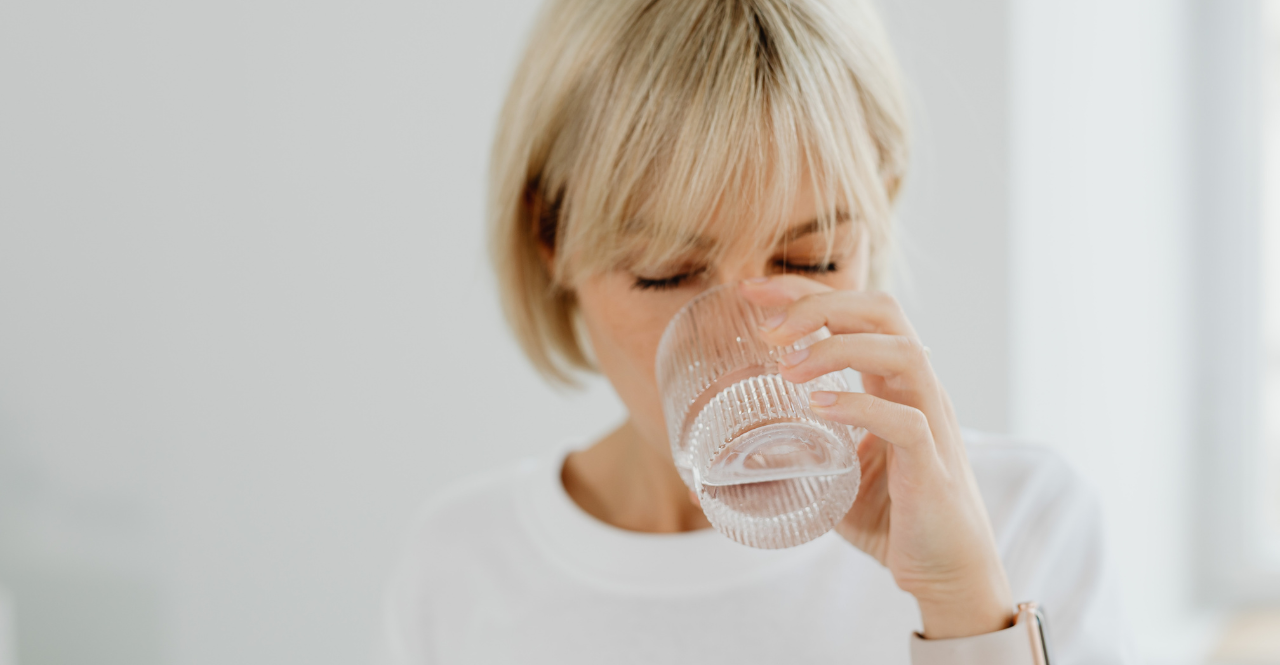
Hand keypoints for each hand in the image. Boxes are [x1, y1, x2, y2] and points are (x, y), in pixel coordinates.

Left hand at [741, 276, 1013, 639]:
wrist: (949, 574)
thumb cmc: (894, 521)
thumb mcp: (831, 481)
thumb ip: (786, 466)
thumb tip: (706, 480)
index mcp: (895, 384)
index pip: (856, 313)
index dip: (805, 292)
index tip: (751, 290)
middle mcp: (917, 392)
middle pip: (883, 312)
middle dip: (821, 304)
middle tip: (767, 326)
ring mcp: (932, 424)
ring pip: (902, 353)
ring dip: (837, 349)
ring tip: (786, 366)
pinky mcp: (933, 467)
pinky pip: (907, 421)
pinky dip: (861, 406)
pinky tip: (820, 407)